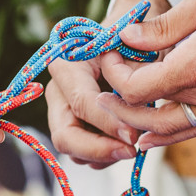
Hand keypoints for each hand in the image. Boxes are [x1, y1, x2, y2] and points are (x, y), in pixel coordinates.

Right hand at [47, 0, 168, 167]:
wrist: (126, 40)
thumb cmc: (133, 42)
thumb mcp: (138, 50)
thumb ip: (137, 74)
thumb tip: (136, 106)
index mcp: (67, 64)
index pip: (82, 103)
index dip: (108, 123)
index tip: (134, 135)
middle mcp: (57, 89)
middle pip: (65, 135)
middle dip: (99, 150)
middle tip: (131, 151)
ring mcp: (61, 111)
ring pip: (73, 150)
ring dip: (105, 155)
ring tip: (134, 144)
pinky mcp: (71, 126)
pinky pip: (82, 154)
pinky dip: (104, 156)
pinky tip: (125, 143)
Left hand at [93, 0, 195, 149]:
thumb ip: (165, 25)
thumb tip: (127, 37)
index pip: (136, 89)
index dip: (115, 73)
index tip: (113, 50)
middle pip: (144, 117)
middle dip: (117, 102)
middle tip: (104, 81)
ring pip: (167, 130)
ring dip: (137, 122)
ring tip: (116, 108)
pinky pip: (192, 130)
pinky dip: (165, 133)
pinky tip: (149, 133)